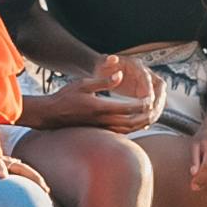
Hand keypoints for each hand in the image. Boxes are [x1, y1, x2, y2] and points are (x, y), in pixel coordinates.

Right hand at [42, 56, 156, 124]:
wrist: (51, 114)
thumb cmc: (66, 97)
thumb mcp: (84, 83)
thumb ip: (104, 80)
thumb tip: (121, 74)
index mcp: (101, 108)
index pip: (129, 107)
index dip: (142, 104)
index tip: (151, 98)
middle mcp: (103, 120)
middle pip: (132, 122)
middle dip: (146, 116)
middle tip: (155, 109)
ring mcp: (101, 128)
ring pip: (127, 129)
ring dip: (140, 124)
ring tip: (150, 117)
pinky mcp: (99, 130)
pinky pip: (120, 132)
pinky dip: (131, 128)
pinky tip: (135, 124)